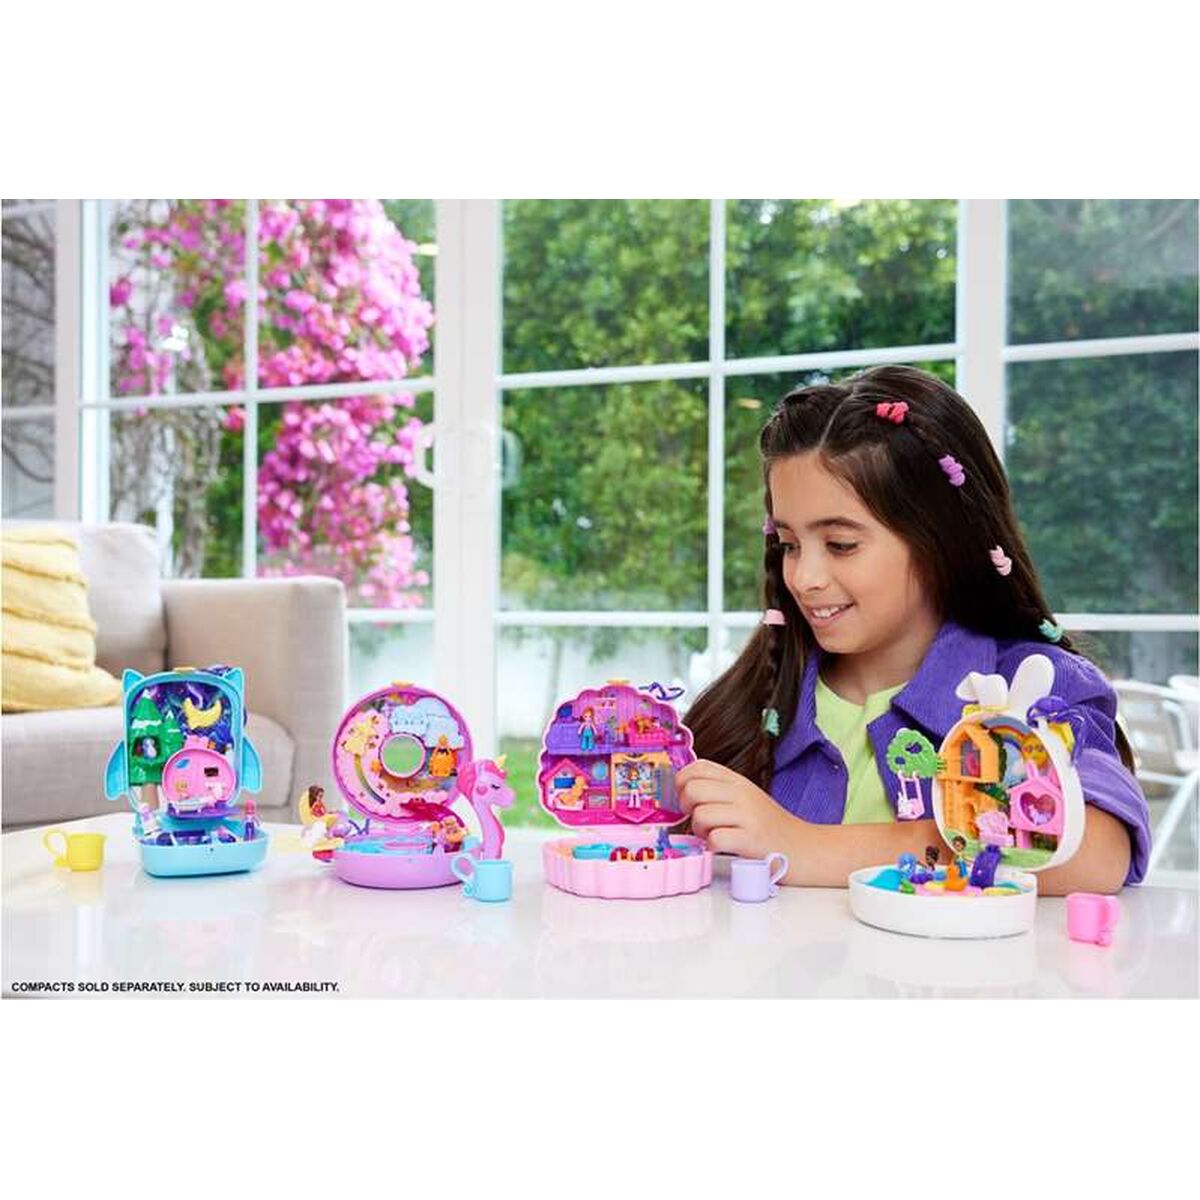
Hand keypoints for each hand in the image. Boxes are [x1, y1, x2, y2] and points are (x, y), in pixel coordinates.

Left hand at [676, 759, 798, 860]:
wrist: (806, 849)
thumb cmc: (771, 827)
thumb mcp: (747, 798)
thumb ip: (719, 790)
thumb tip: (682, 789)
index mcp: (738, 781)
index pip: (697, 767)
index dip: (682, 781)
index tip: (687, 797)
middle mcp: (742, 794)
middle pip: (692, 789)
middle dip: (687, 808)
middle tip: (700, 820)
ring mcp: (748, 816)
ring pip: (700, 815)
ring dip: (700, 831)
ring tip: (714, 835)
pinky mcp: (751, 840)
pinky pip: (715, 839)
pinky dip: (712, 846)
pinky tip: (723, 847)